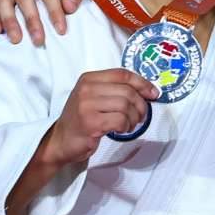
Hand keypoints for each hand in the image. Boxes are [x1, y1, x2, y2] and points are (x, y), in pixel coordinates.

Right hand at [39, 69, 158, 167]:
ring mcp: (86, 105)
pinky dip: (126, 126)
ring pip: (126, 105)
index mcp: (88, 78)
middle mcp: (86, 89)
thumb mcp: (95, 98)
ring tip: (128, 125)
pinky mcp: (90, 122)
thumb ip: (117, 90)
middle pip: (128, 91)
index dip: (143, 83)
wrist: (61, 140)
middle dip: (140, 106)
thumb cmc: (83, 119)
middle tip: (139, 117)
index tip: (153, 94)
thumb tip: (149, 91)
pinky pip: (120, 120)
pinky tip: (121, 130)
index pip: (123, 74)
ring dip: (134, 118)